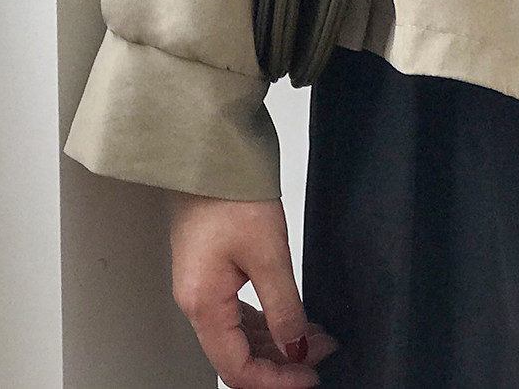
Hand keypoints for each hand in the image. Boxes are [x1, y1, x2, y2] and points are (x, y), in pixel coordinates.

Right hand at [169, 192, 337, 388]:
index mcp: (203, 304)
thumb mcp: (269, 253)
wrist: (211, 152)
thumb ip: (284, 306)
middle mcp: (196, 301)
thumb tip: (295, 347)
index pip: (236, 368)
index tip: (309, 375)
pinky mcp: (211, 268)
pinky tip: (292, 314)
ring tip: (316, 334)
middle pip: (238, 353)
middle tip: (322, 352)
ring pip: (239, 333)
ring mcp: (202, 285)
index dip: (275, 380)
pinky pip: (237, 310)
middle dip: (282, 360)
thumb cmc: (232, 194)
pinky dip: (267, 318)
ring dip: (278, 339)